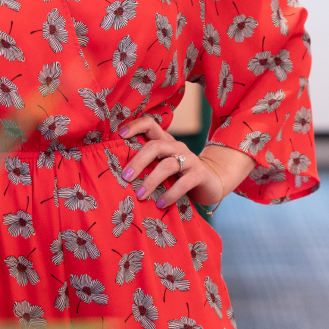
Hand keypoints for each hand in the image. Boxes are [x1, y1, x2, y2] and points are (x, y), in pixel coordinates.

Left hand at [117, 116, 250, 207]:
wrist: (210, 183)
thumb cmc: (178, 175)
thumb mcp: (162, 166)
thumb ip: (146, 164)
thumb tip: (118, 174)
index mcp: (165, 141)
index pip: (150, 124)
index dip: (135, 126)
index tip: (120, 135)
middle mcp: (176, 147)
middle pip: (156, 145)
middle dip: (139, 160)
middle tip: (126, 177)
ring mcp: (190, 159)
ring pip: (167, 165)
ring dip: (151, 181)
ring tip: (139, 195)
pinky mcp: (199, 175)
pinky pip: (183, 184)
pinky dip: (170, 195)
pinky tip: (160, 204)